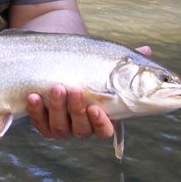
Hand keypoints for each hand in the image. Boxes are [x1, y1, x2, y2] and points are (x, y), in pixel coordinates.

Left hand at [26, 44, 152, 139]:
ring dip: (56, 108)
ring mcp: (62, 126)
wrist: (60, 59)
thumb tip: (147, 50)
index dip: (100, 123)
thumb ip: (127, 61)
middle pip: (81, 129)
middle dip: (76, 110)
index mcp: (100, 118)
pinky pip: (39, 124)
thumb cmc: (88, 66)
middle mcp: (81, 127)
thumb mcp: (106, 62)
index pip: (104, 131)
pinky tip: (33, 96)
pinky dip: (36, 112)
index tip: (96, 109)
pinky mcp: (43, 122)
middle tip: (73, 89)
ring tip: (56, 87)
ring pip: (59, 127)